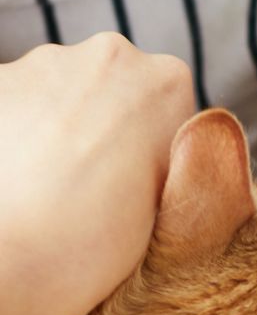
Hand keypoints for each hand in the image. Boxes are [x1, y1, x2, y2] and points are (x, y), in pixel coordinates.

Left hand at [0, 33, 193, 314]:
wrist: (14, 260)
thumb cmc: (101, 244)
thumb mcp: (175, 202)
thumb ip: (181, 160)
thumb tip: (168, 150)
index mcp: (168, 81)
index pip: (172, 108)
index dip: (159, 151)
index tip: (143, 189)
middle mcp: (108, 54)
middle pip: (116, 88)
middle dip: (109, 128)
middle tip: (99, 191)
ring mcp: (42, 62)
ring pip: (61, 94)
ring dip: (60, 130)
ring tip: (52, 191)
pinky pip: (16, 106)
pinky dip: (19, 136)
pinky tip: (19, 182)